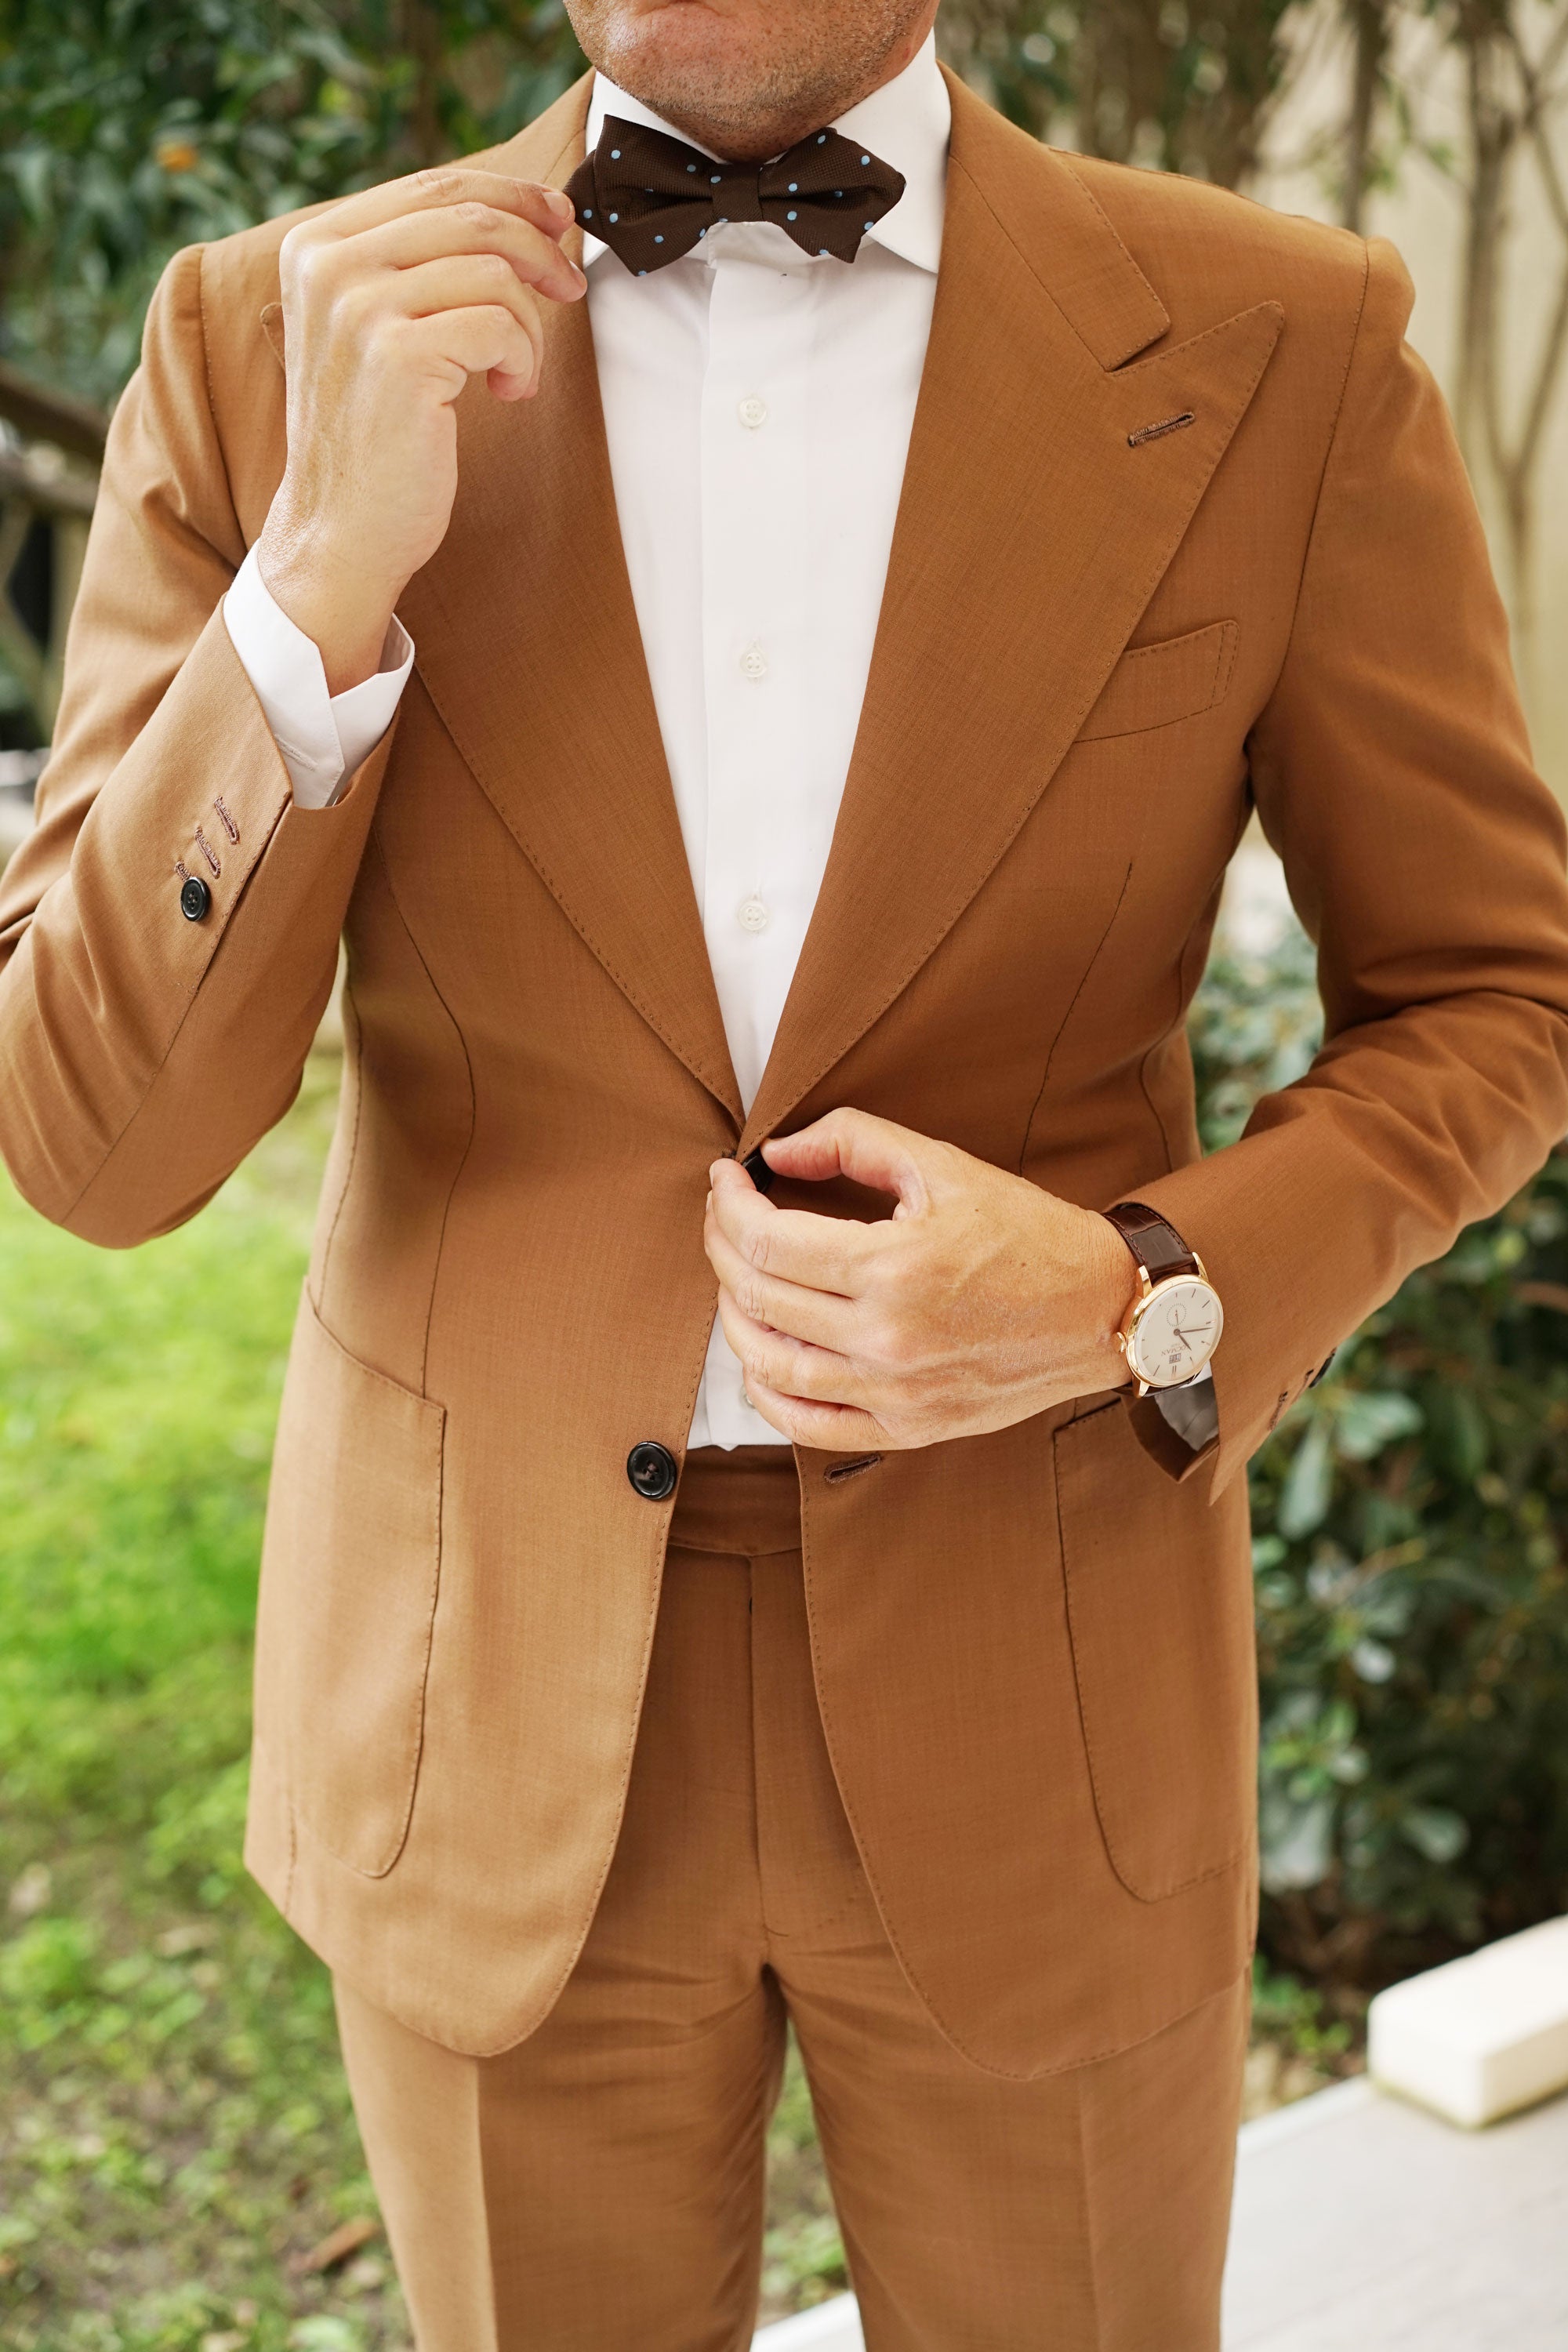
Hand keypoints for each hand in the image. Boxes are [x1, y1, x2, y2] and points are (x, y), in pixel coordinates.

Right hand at [256, 168, 585, 692]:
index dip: (512, 194)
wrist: (339, 530)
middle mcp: (328, 264)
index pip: (433, 184)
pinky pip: (500, 325)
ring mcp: (359, 307)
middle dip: (539, 248)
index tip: (558, 221)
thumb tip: (522, 213)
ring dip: (528, 325)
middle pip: (469, 214)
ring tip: (512, 373)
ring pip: (493, 270)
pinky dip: (522, 360)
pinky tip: (506, 395)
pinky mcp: (399, 356)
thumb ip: (415, 266)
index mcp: (316, 244)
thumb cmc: (373, 436)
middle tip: (570, 288)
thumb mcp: (374, 329)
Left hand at [703, 1108, 1134, 1451]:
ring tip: (737, 1277)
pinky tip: (761, 1354)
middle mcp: (887, 1337)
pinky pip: (808, 1424)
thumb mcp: (942, 1165)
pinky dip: (767, 1392)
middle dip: (722, 1246)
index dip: (728, 1204)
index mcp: (893, 1266)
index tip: (726, 1179)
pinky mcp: (908, 1428)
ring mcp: (895, 1392)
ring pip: (769, 1365)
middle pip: (756, 1297)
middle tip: (726, 1216)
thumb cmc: (1025, 1232)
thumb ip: (852, 1142)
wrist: (1100, 1308)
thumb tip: (776, 1153)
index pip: (765, 1240)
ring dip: (733, 1315)